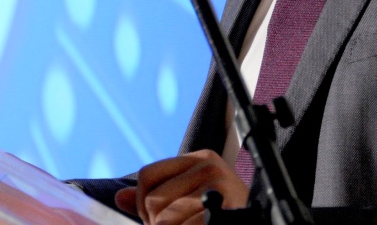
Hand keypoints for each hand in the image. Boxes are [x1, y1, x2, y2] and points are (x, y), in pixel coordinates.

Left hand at [114, 150, 248, 224]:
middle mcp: (210, 166)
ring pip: (164, 218)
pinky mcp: (225, 206)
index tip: (157, 218)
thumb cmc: (220, 216)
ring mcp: (219, 186)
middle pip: (152, 199)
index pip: (147, 175)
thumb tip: (120, 197)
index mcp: (199, 159)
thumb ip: (155, 197)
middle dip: (156, 222)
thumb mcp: (187, 199)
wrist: (257, 220)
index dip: (144, 203)